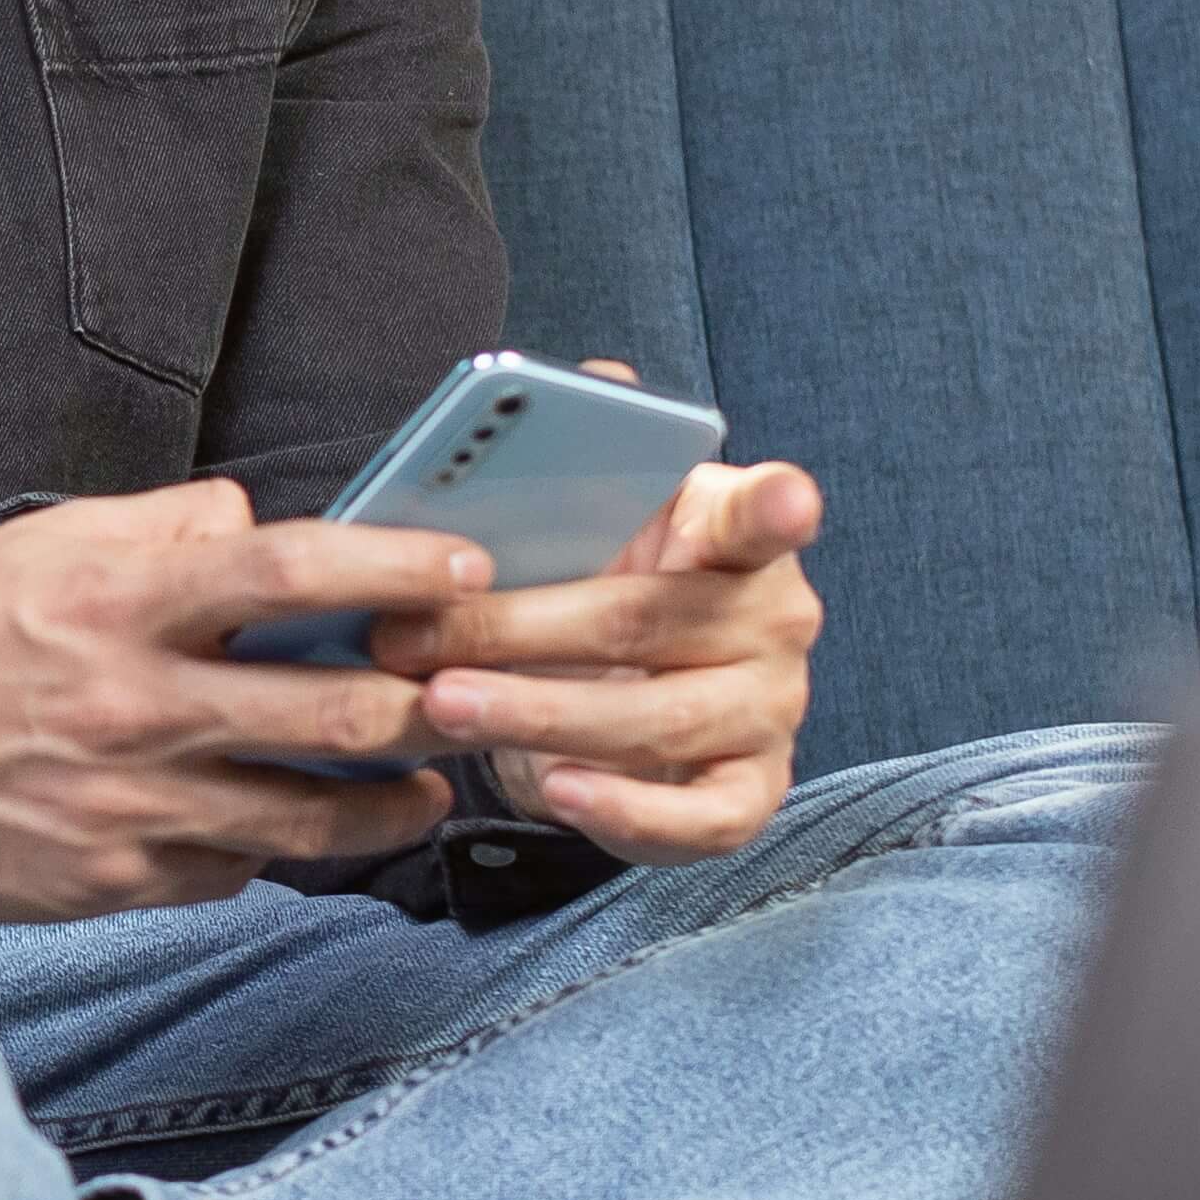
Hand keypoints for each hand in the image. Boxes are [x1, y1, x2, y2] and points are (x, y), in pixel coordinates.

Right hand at [0, 481, 479, 916]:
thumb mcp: (46, 544)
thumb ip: (162, 526)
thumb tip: (253, 516)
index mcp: (122, 600)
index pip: (291, 569)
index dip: (396, 565)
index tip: (470, 566)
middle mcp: (136, 703)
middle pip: (334, 714)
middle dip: (429, 711)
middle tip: (479, 699)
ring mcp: (129, 804)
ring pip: (308, 819)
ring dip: (389, 805)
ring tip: (425, 789)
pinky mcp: (111, 880)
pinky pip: (232, 871)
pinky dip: (273, 850)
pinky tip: (292, 831)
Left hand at [363, 428, 826, 866]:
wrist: (619, 696)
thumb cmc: (599, 588)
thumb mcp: (587, 523)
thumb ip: (589, 460)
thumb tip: (598, 382)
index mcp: (735, 530)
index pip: (768, 511)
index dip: (777, 507)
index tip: (784, 499)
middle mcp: (774, 619)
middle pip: (649, 620)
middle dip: (520, 629)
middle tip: (414, 637)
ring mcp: (770, 711)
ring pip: (658, 720)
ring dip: (538, 715)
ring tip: (442, 704)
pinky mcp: (750, 792)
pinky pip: (698, 818)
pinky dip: (625, 809)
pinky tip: (557, 789)